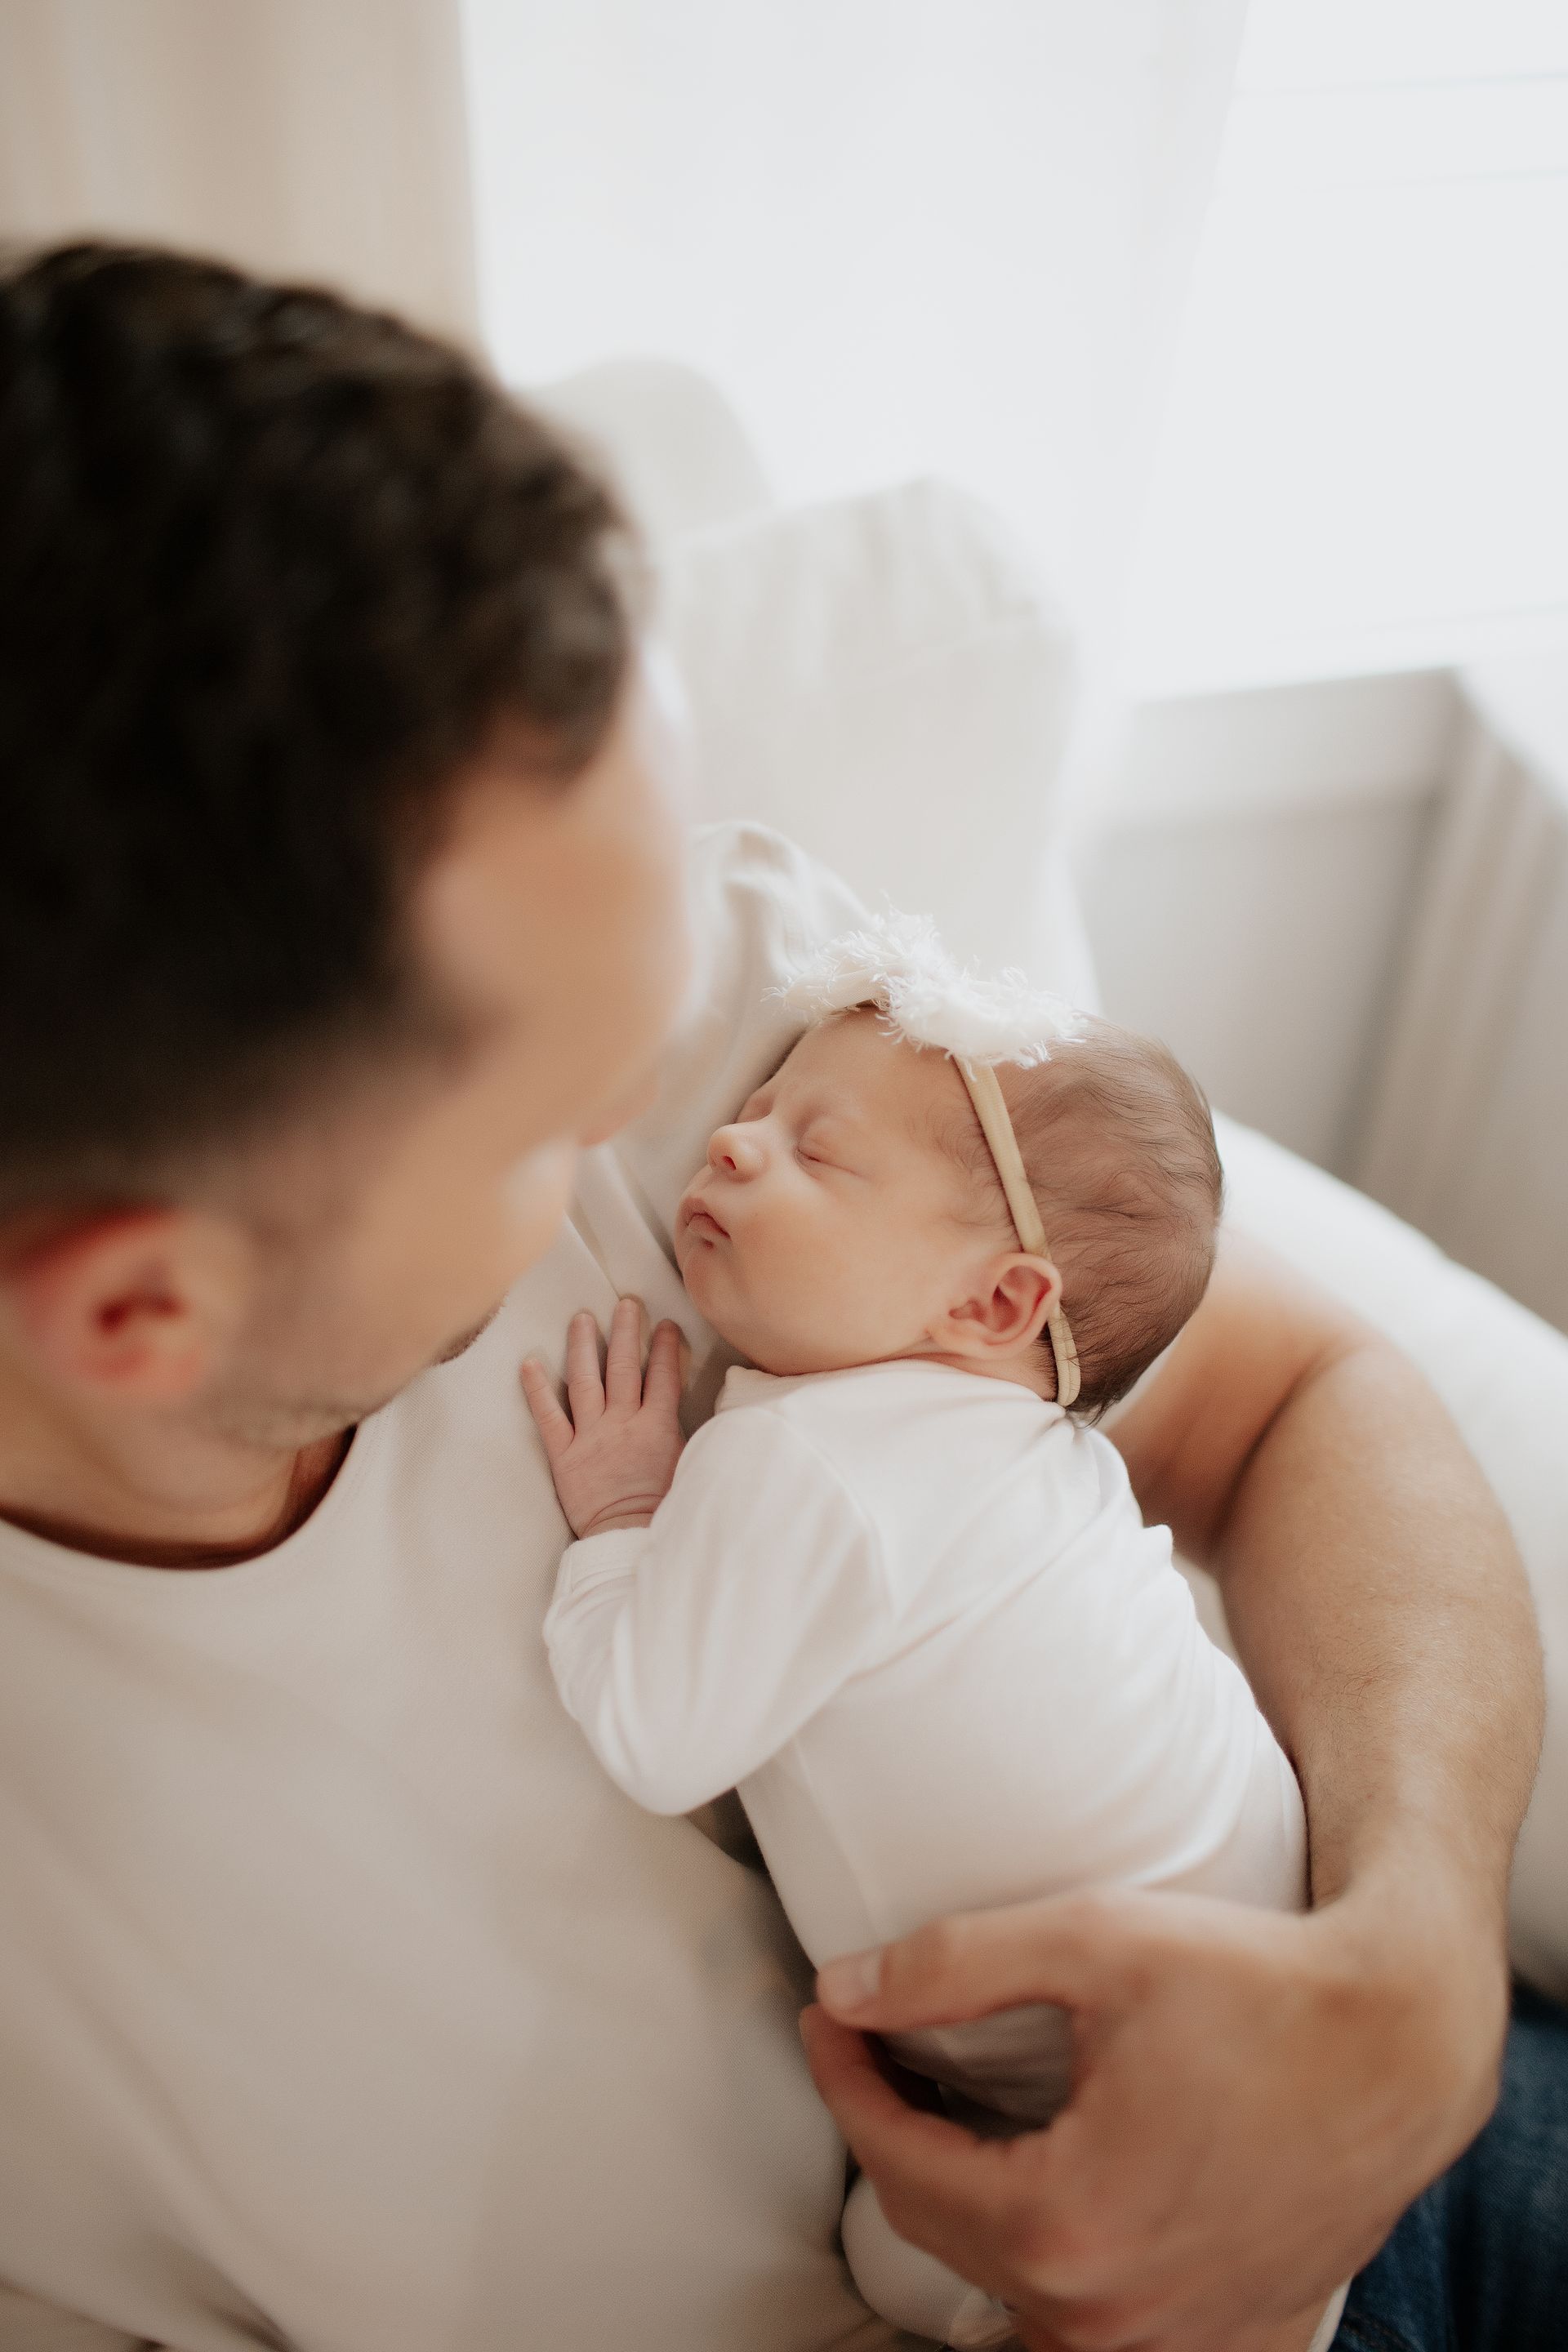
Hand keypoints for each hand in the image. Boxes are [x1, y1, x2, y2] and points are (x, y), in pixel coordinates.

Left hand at [522, 1299, 685, 1537]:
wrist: (628, 1540)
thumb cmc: (664, 1511)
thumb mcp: (690, 1467)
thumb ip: (688, 1435)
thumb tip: (709, 1415)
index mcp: (657, 1427)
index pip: (663, 1375)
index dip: (665, 1347)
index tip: (665, 1325)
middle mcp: (622, 1423)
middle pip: (624, 1367)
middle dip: (626, 1331)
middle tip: (625, 1304)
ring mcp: (590, 1437)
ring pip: (585, 1381)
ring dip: (583, 1346)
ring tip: (581, 1319)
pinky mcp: (563, 1455)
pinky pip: (547, 1416)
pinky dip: (536, 1389)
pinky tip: (529, 1363)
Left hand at [802, 1883, 1504, 2350]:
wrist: (1400, 2040)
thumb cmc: (1256, 1984)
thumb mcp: (1093, 1942)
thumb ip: (949, 1966)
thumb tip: (843, 1991)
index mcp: (1063, 2222)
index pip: (896, 2162)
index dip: (845, 2080)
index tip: (825, 2017)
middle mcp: (1108, 2312)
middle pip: (944, 2230)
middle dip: (894, 2135)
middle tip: (873, 2048)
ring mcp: (1169, 2341)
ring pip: (1014, 2291)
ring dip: (969, 2209)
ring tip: (947, 2118)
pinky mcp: (1224, 2338)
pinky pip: (1100, 2322)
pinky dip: (1055, 2262)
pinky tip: (1050, 2189)